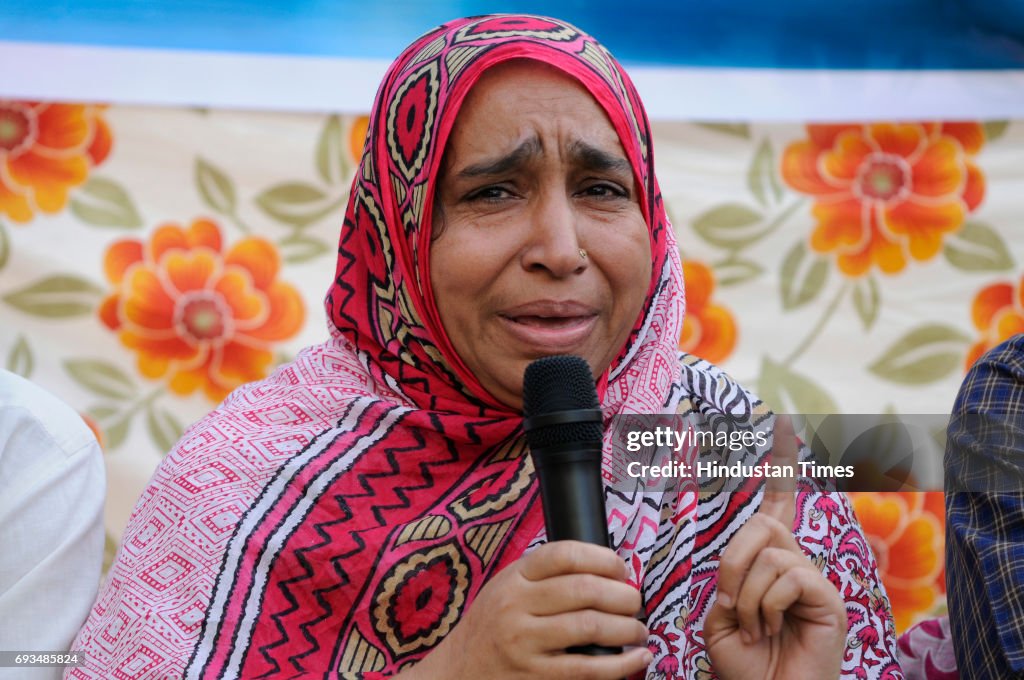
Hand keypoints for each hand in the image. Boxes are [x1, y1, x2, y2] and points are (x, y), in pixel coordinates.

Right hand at [403, 540, 651, 678]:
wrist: (458, 670)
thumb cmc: (493, 624)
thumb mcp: (508, 586)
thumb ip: (546, 575)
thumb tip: (609, 571)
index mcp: (514, 576)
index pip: (564, 554)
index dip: (603, 558)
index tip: (622, 569)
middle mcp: (517, 604)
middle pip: (584, 589)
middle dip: (622, 595)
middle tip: (636, 602)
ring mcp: (524, 641)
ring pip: (590, 626)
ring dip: (627, 628)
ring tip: (639, 630)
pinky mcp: (534, 674)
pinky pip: (586, 668)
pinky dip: (620, 664)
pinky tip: (638, 658)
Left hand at [705, 416, 846, 679]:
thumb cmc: (745, 665)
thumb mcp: (723, 615)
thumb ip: (732, 576)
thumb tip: (747, 553)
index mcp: (770, 565)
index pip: (777, 505)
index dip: (781, 466)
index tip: (782, 422)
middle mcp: (796, 565)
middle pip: (764, 523)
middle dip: (735, 560)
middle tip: (732, 604)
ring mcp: (815, 581)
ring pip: (771, 551)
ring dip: (747, 592)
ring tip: (753, 626)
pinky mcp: (828, 599)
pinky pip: (789, 575)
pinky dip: (766, 603)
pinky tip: (771, 628)